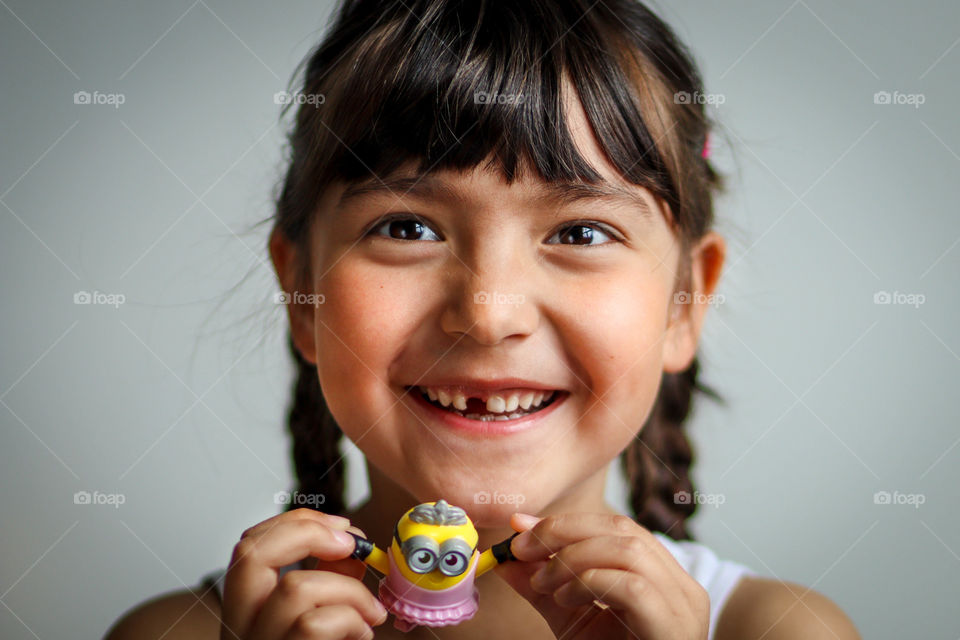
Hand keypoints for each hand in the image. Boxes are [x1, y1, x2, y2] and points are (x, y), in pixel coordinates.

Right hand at [220, 508, 388, 639]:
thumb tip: (349, 540)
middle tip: (351, 546)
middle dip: (308, 533)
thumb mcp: (322, 610)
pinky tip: (362, 635)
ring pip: (295, 587)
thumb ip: (330, 576)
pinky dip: (351, 621)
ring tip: (370, 613)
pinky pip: (314, 624)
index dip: (297, 523)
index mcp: (247, 609)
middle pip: (249, 552)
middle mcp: (240, 626)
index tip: (341, 527)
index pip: (250, 544)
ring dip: (350, 592)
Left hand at [494, 512, 709, 639]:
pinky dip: (589, 582)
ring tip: (542, 582)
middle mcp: (680, 586)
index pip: (616, 527)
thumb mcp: (570, 619)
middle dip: (564, 532)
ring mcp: (681, 606)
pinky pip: (632, 587)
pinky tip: (564, 598)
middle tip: (522, 547)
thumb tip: (506, 558)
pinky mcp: (672, 627)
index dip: (567, 522)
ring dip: (573, 558)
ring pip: (628, 551)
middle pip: (621, 530)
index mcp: (661, 577)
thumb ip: (542, 588)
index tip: (520, 528)